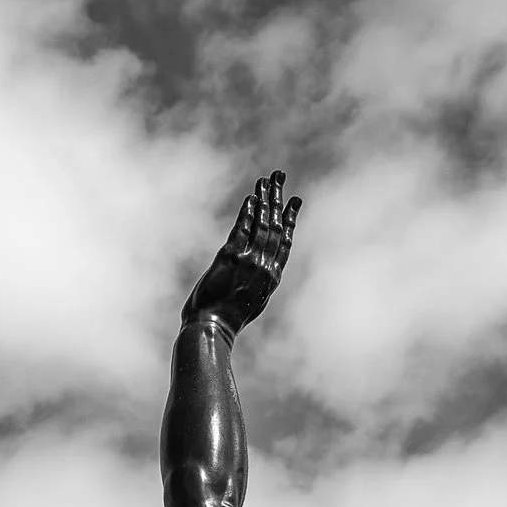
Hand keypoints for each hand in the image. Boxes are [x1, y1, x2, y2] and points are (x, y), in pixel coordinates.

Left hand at [182, 169, 299, 334]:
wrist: (212, 329)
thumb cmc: (226, 321)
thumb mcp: (252, 303)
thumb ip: (258, 283)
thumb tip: (261, 273)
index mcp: (272, 277)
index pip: (285, 241)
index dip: (290, 219)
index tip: (294, 201)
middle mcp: (265, 266)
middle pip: (275, 225)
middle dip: (278, 199)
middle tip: (280, 177)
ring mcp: (249, 261)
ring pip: (261, 224)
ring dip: (264, 199)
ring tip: (266, 180)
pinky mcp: (231, 258)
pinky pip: (242, 230)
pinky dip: (247, 213)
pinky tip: (251, 199)